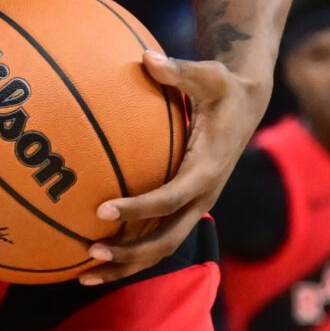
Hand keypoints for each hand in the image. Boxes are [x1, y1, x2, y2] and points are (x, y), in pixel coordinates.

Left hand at [80, 51, 268, 283]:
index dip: (139, 207)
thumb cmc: (222, 86)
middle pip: (166, 239)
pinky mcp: (185, 207)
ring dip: (125, 265)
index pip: (170, 198)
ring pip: (161, 248)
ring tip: (82, 274)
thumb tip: (147, 57)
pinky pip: (156, 236)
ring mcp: (194, 206)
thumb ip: (178, 69)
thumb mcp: (208, 74)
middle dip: (130, 253)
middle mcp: (203, 197)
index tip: (102, 210)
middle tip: (90, 252)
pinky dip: (129, 252)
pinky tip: (91, 258)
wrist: (247, 105)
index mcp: (207, 170)